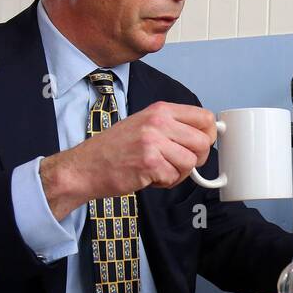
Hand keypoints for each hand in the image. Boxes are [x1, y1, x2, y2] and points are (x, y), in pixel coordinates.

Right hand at [40, 101, 216, 219]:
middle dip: (195, 159)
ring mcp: (153, 141)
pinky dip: (164, 182)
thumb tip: (206, 136)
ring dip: (178, 173)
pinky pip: (174, 177)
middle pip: (203, 142)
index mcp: (161, 110)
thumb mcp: (145, 125)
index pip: (205, 117)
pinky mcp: (149, 163)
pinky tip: (148, 176)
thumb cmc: (115, 149)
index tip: (200, 145)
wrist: (84, 167)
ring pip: (191, 162)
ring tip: (158, 170)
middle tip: (176, 163)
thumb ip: (174, 127)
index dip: (209, 135)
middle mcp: (158, 122)